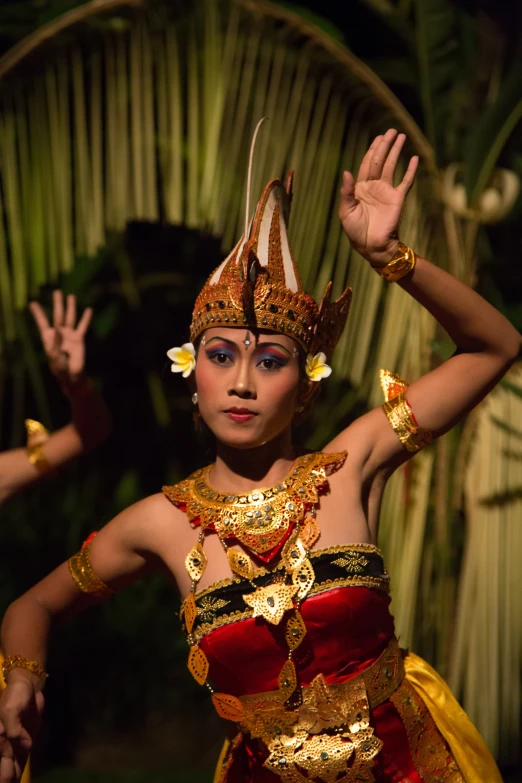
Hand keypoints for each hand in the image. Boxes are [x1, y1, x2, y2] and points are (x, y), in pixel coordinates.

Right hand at [0, 679, 43, 782]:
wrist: (28, 686)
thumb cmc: (15, 695)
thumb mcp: (11, 708)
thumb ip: (14, 728)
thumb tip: (24, 745)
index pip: (1, 759)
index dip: (3, 772)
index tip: (6, 780)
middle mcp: (3, 745)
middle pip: (3, 767)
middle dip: (5, 777)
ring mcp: (14, 745)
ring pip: (10, 768)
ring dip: (11, 778)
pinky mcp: (25, 743)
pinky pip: (21, 761)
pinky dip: (18, 772)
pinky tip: (16, 780)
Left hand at [29, 291, 92, 387]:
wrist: (72, 375)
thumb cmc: (60, 368)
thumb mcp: (55, 357)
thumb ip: (55, 343)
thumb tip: (56, 329)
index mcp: (49, 338)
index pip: (43, 323)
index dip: (38, 313)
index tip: (33, 303)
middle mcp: (59, 333)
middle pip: (58, 316)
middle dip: (58, 304)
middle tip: (57, 292)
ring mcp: (70, 335)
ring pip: (70, 318)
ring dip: (70, 307)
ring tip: (70, 296)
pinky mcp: (79, 339)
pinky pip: (83, 326)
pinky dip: (86, 318)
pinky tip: (88, 310)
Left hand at [339, 129, 418, 266]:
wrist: (371, 246)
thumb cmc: (355, 231)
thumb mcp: (346, 211)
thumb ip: (346, 192)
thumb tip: (346, 172)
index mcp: (360, 188)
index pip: (366, 164)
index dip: (372, 150)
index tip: (378, 138)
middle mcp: (374, 187)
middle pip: (380, 161)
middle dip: (385, 145)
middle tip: (391, 131)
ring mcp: (387, 192)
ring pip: (392, 166)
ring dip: (396, 152)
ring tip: (402, 137)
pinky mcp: (398, 199)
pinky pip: (406, 182)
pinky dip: (410, 170)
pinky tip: (414, 158)